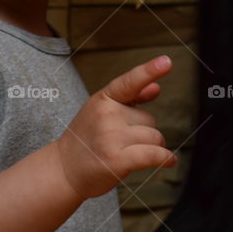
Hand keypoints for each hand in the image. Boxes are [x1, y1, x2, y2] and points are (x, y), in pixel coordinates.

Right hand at [55, 55, 176, 199]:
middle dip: (144, 131)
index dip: (150, 71)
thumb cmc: (85, 140)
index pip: (130, 82)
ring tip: (128, 153)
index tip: (166, 61)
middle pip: (150, 119)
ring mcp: (111, 137)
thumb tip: (156, 88)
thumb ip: (131, 99)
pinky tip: (168, 161)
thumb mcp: (101, 112)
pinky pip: (153, 154)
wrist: (63, 171)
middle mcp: (107, 115)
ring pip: (155, 137)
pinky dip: (164, 158)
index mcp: (103, 99)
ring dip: (151, 147)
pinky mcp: (116, 161)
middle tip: (122, 141)